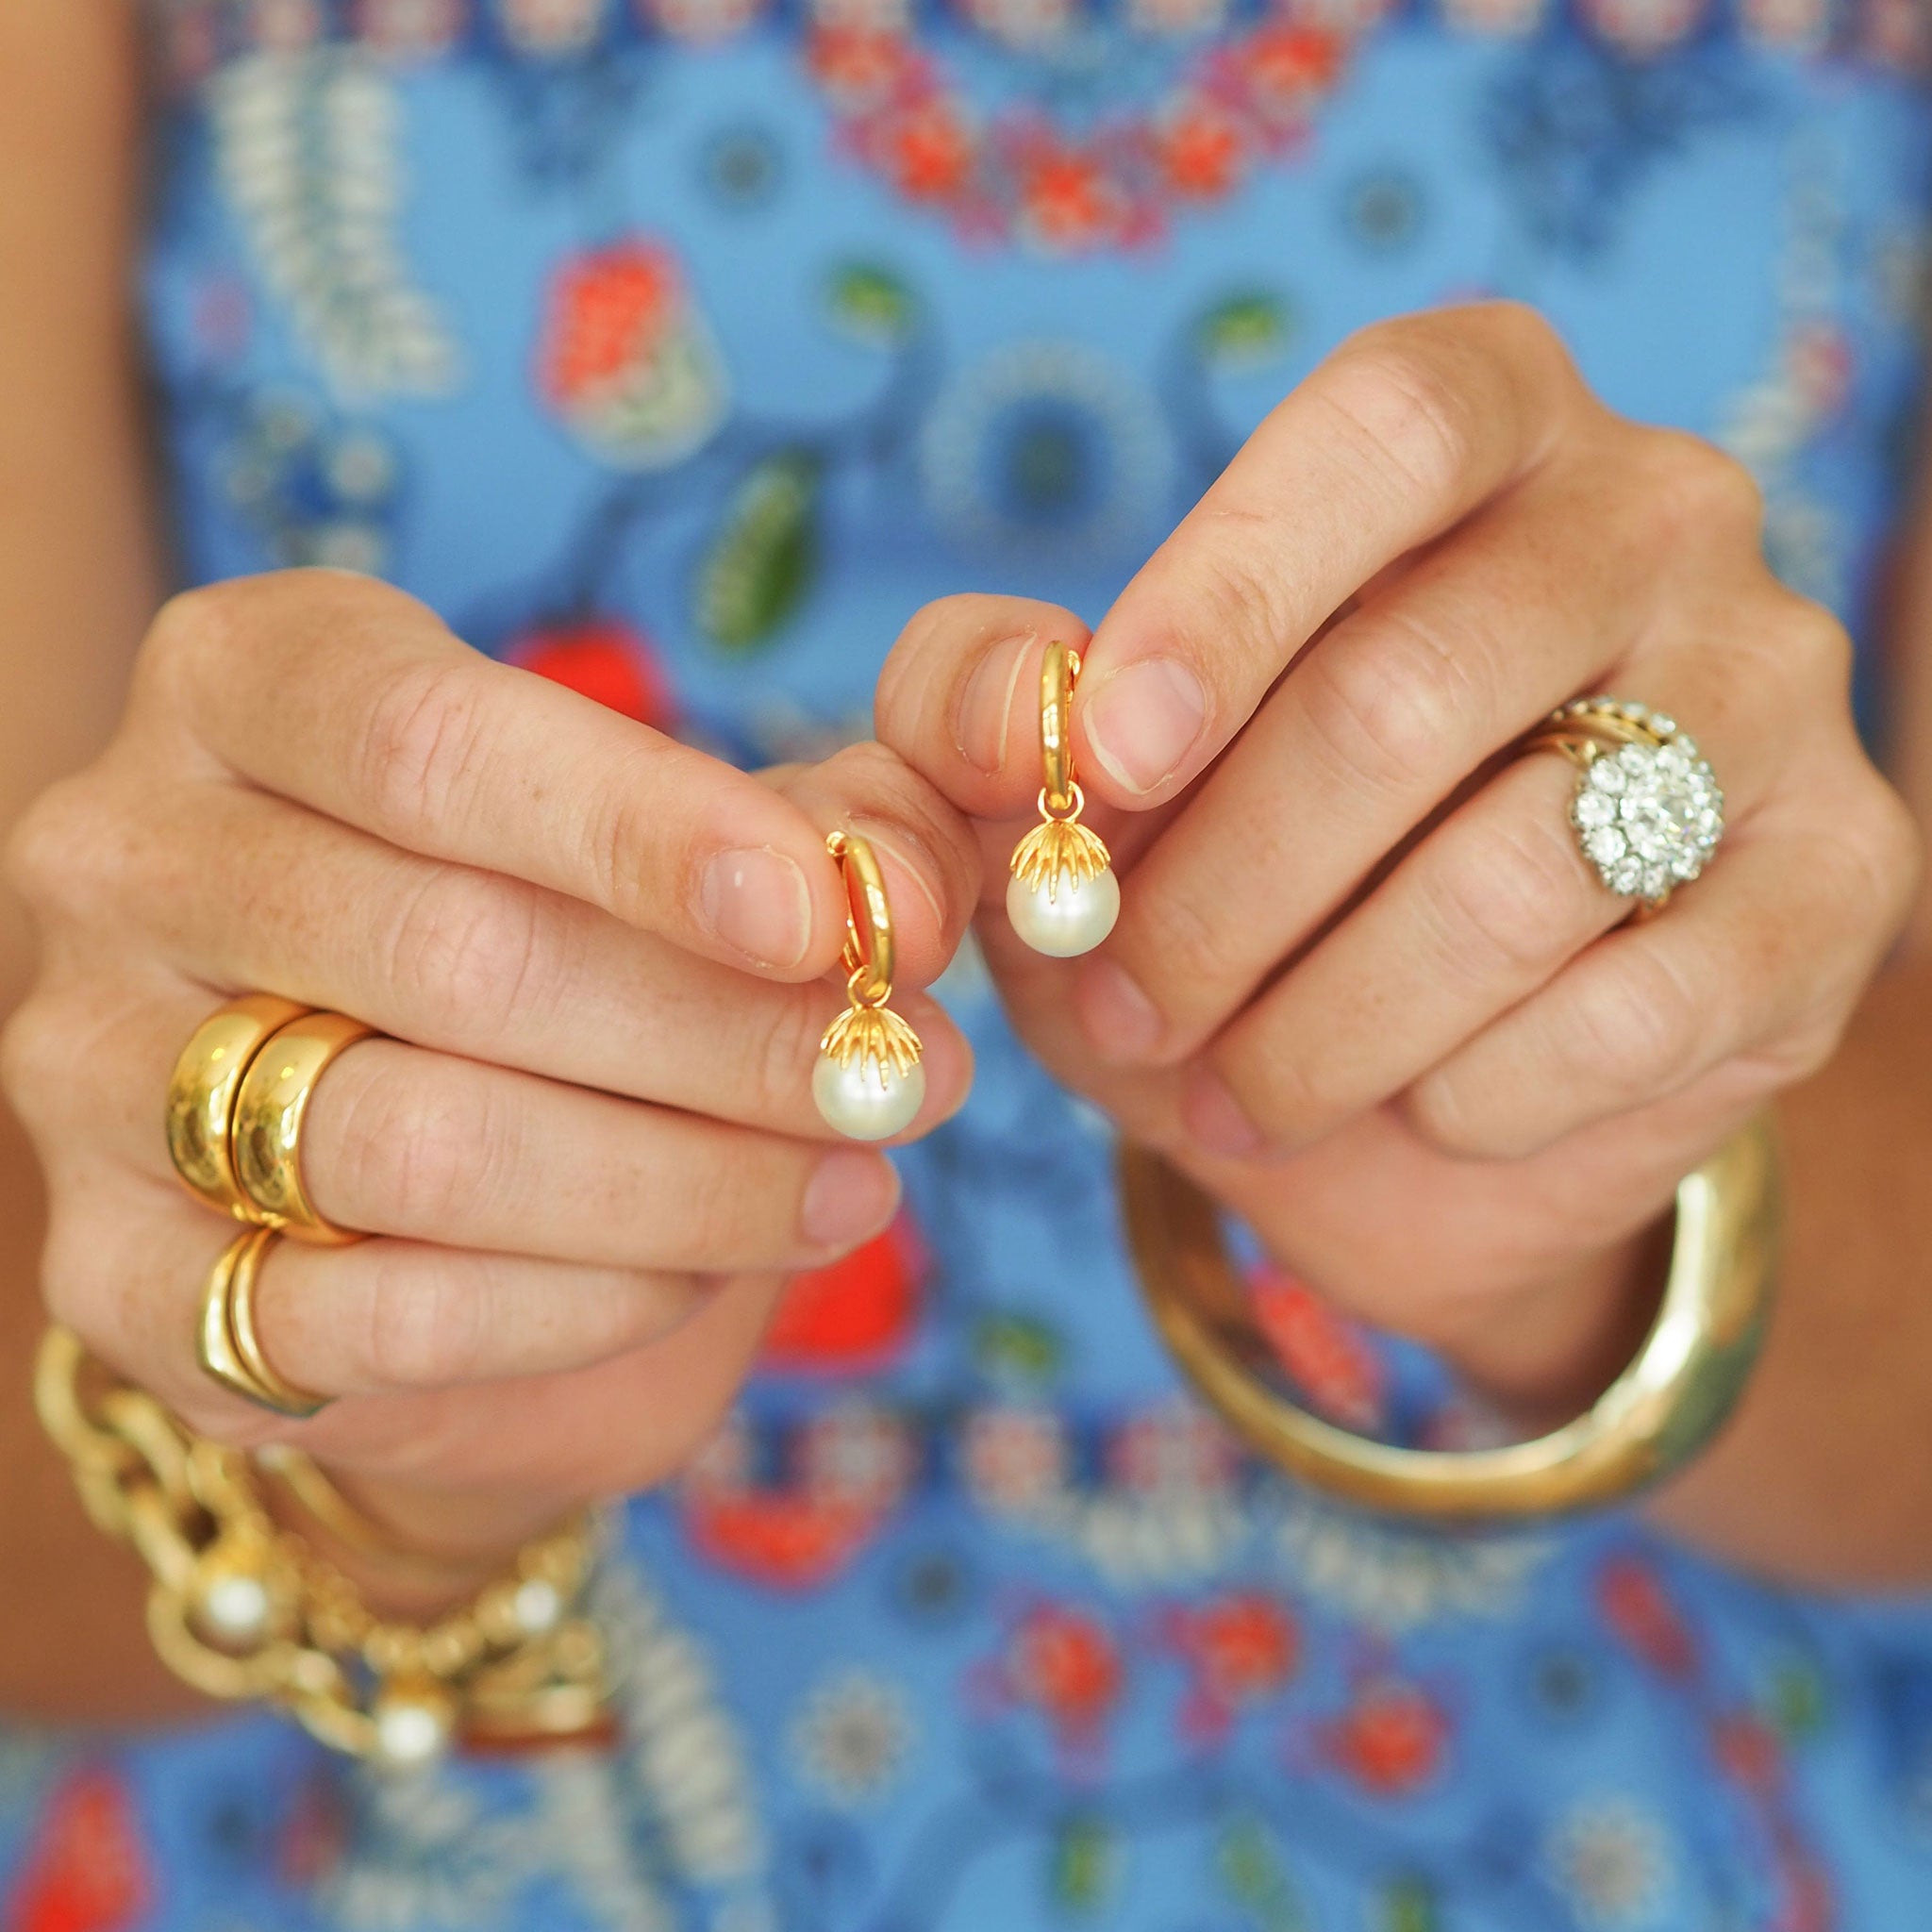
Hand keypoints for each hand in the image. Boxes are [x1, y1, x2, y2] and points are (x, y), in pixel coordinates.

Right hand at [2, 569, 978, 1575]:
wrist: (423, 1176)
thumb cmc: (579, 952)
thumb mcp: (706, 841)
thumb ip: (826, 823)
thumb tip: (919, 893)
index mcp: (253, 683)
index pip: (436, 740)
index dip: (648, 832)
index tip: (833, 917)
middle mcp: (130, 851)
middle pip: (450, 951)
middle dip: (722, 1035)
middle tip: (907, 1079)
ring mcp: (87, 1065)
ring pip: (411, 1143)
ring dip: (680, 1180)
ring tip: (854, 1185)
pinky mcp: (114, 1273)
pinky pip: (361, 1316)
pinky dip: (572, 1306)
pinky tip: (700, 1276)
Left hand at [878, 302, 1919, 1415]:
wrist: (1424, 1082)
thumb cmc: (1235, 882)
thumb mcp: (1077, 794)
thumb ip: (982, 707)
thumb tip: (997, 712)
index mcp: (1479, 420)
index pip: (1384, 435)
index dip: (1226, 597)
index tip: (1105, 770)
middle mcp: (1657, 516)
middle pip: (1412, 692)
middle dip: (1220, 897)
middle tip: (1125, 1004)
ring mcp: (1767, 693)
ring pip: (1515, 878)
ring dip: (1324, 1026)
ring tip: (1234, 1088)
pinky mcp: (1834, 881)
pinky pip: (1629, 1014)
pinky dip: (1468, 1096)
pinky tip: (1416, 1103)